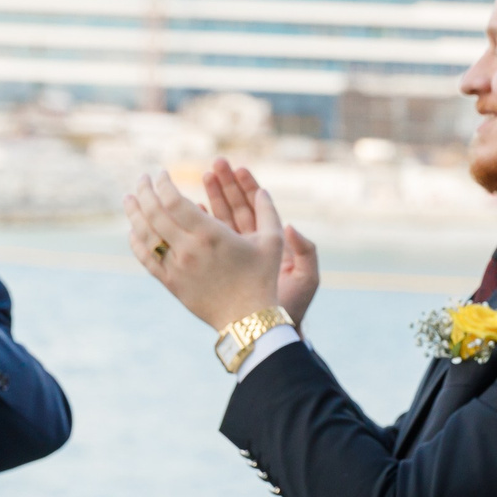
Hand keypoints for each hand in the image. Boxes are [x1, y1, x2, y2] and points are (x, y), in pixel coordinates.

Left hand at [123, 170, 282, 332]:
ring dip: (134, 213)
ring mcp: (176, 267)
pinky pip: (146, 259)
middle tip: (142, 180)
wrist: (247, 319)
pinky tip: (133, 230)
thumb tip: (262, 190)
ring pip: (145, 234)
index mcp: (210, 234)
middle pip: (154, 213)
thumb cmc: (262, 279)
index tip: (162, 174)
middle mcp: (188, 249)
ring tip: (129, 198)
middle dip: (144, 191)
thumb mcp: (272, 243)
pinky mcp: (171, 283)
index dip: (162, 184)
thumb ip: (268, 212)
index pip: (173, 200)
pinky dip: (136, 242)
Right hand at [202, 160, 319, 326]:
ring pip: (220, 220)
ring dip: (210, 199)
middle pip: (236, 207)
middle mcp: (251, 245)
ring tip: (200, 178)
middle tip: (214, 165)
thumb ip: (305, 250)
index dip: (249, 186)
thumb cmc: (293, 305)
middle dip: (225, 185)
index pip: (257, 207)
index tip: (239, 168)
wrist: (272, 331)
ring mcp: (233, 255)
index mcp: (271, 242)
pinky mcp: (218, 267)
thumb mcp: (306, 277)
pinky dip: (199, 226)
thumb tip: (292, 226)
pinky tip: (190, 210)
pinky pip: (206, 242)